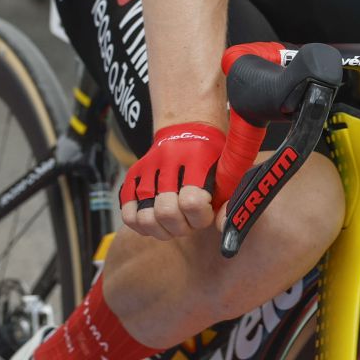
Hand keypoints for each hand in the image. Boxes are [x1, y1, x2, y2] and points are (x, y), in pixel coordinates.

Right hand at [119, 121, 224, 240]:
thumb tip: (224, 227)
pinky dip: (142, 225)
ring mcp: (146, 168)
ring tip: (174, 222)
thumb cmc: (214, 157)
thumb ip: (231, 199)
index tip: (205, 210)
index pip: (191, 202)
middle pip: (166, 212)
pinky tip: (157, 220)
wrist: (187, 130)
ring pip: (145, 218)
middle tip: (189, 220)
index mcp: (196, 157)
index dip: (200, 216)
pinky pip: (127, 214)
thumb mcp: (230, 171)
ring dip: (163, 230)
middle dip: (181, 227)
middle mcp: (167, 159)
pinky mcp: (132, 175)